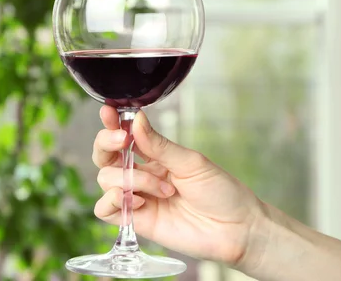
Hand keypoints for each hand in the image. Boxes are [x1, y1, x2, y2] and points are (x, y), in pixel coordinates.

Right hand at [92, 106, 269, 267]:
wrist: (236, 229)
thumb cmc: (221, 192)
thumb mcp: (191, 162)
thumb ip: (159, 145)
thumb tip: (136, 120)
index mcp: (156, 156)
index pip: (123, 137)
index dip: (111, 124)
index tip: (109, 112)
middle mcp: (142, 175)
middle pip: (104, 156)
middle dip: (107, 144)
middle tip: (123, 141)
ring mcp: (138, 198)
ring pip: (105, 179)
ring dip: (131, 178)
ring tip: (164, 189)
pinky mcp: (136, 221)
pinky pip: (104, 209)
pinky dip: (114, 200)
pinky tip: (140, 201)